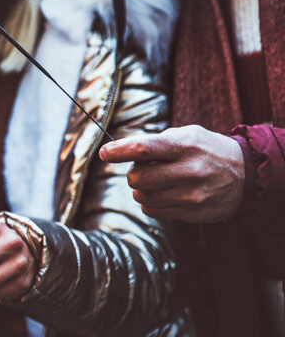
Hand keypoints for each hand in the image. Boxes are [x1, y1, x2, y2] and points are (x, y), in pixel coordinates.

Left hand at [99, 125, 245, 222]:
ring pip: (143, 197)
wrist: (245, 174)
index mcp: (185, 146)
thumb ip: (155, 142)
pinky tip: (164, 194)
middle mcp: (189, 171)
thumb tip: (118, 151)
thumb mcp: (186, 135)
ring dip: (141, 189)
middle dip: (133, 173)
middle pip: (137, 178)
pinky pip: (154, 211)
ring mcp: (192, 195)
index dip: (119, 151)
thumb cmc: (206, 149)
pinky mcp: (193, 213)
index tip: (104, 153)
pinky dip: (151, 203)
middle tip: (143, 169)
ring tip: (157, 181)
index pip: (143, 148)